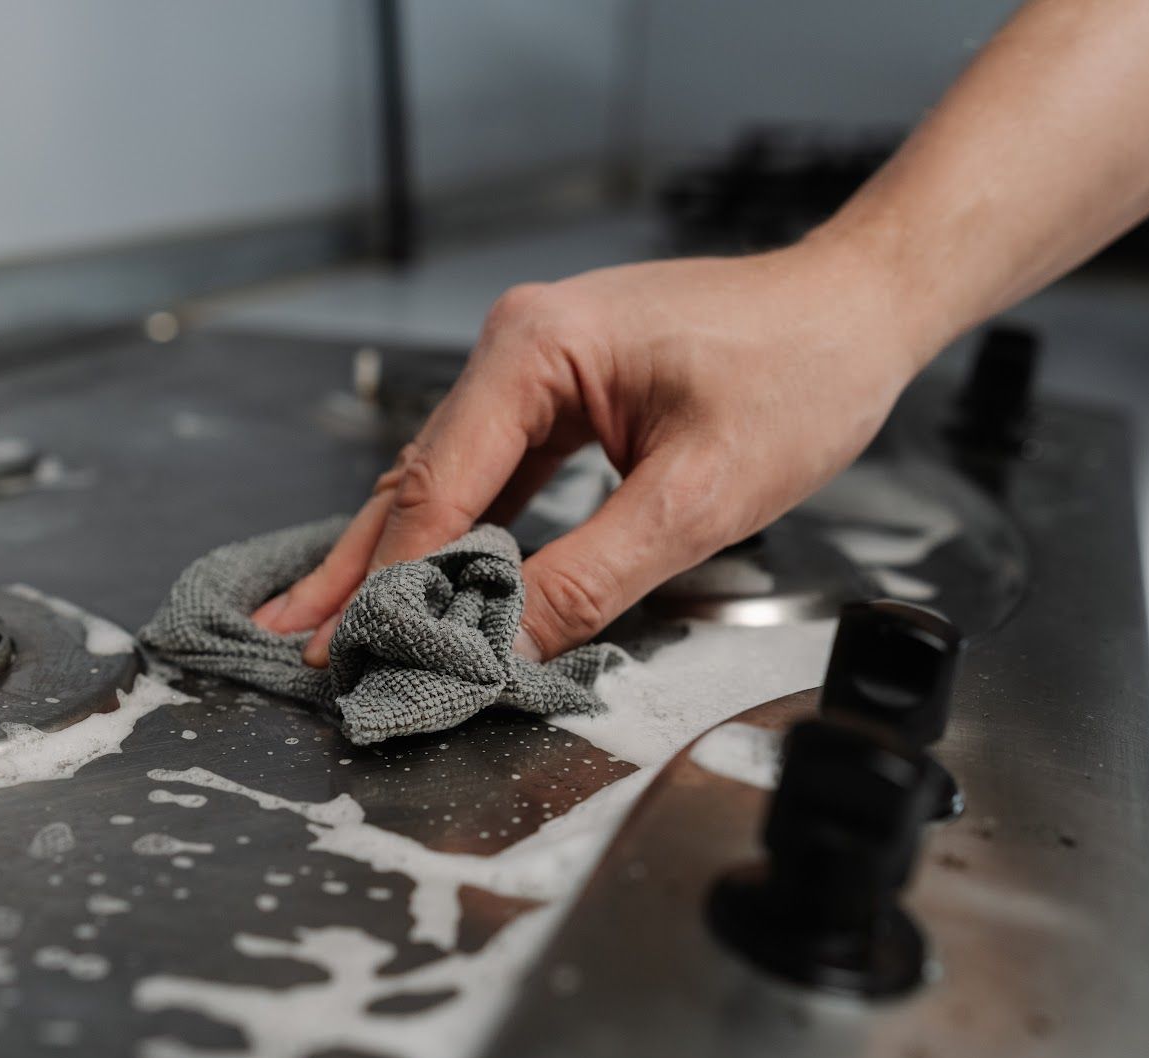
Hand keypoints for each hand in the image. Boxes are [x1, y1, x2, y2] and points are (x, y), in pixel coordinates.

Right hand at [253, 232, 932, 664]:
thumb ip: (590, 576)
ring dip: (397, 556)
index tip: (354, 657)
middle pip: (418, 481)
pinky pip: (495, 473)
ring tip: (328, 619)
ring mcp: (537, 367)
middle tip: (288, 639)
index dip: (393, 586)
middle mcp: (517, 347)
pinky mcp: (564, 392)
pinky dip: (461, 532)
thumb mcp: (699, 496)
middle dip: (359, 570)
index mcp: (534, 350)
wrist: (859, 309)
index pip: (438, 489)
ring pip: (448, 479)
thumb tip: (503, 650)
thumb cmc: (801, 372)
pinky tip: (423, 575)